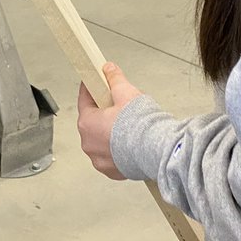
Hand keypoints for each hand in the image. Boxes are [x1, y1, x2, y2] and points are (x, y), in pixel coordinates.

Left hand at [77, 63, 143, 180]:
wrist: (156, 150)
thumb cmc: (139, 126)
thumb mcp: (126, 92)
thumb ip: (114, 79)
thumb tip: (109, 70)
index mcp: (87, 123)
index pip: (84, 100)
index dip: (91, 89)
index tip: (94, 83)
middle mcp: (89, 144)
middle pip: (93, 121)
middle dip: (103, 112)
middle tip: (117, 105)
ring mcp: (100, 160)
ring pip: (101, 140)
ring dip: (110, 133)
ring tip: (126, 125)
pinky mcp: (113, 171)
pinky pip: (111, 156)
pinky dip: (118, 149)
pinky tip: (130, 141)